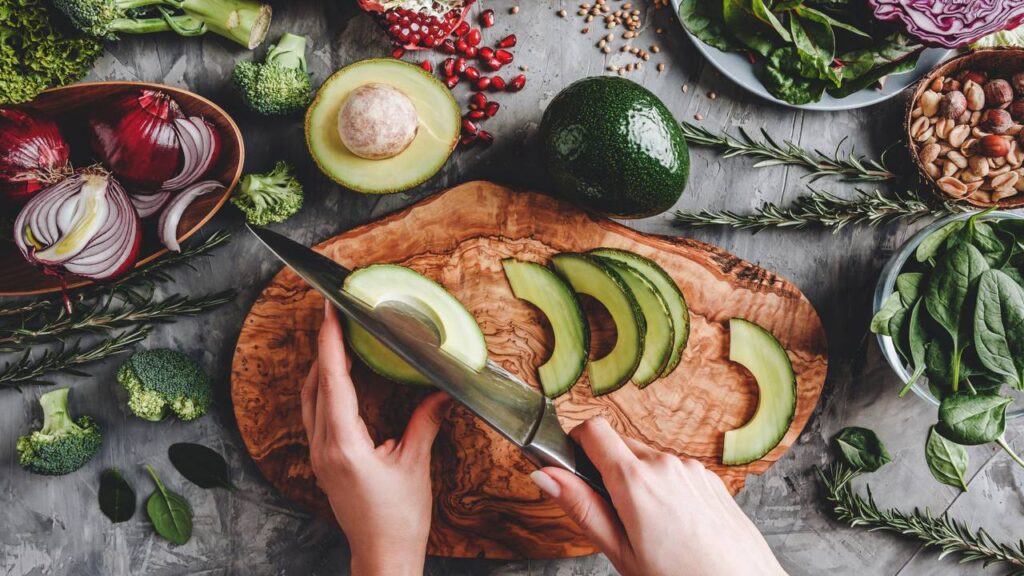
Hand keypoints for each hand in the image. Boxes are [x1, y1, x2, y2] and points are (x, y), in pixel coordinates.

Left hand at [302, 302, 451, 575]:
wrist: (383, 556)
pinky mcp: (324, 462)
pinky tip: (340, 380)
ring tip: (336, 340)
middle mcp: (324, 447)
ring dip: (322, 368)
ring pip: (311, 399)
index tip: (329, 312)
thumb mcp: (416, 465)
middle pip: (315, 385)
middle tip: (335, 316)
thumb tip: (440, 391)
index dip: (330, 342)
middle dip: (324, 347)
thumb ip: (425, 422)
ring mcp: (319, 456)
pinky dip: (325, 390)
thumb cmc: (399, 519)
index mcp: (344, 445)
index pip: (333, 381)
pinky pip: (316, 415)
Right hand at [530, 418, 785, 575]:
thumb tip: (544, 475)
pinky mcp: (712, 480)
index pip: (593, 429)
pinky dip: (665, 489)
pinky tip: (675, 527)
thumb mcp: (621, 552)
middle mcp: (666, 464)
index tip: (571, 466)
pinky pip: (676, 472)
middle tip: (611, 515)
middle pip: (619, 444)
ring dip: (637, 481)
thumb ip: (582, 508)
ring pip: (649, 460)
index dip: (575, 442)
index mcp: (636, 481)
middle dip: (606, 470)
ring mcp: (693, 470)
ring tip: (648, 529)